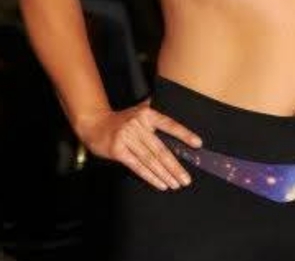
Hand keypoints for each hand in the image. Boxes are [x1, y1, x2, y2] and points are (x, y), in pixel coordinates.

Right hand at [75, 98, 203, 191]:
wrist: (95, 124)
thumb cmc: (123, 120)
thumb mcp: (139, 112)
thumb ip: (156, 115)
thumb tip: (179, 119)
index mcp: (147, 115)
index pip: (169, 125)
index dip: (184, 134)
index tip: (198, 144)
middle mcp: (138, 125)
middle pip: (161, 149)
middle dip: (176, 166)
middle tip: (187, 178)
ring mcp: (127, 138)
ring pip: (150, 160)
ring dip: (165, 174)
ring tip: (177, 184)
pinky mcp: (118, 151)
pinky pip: (137, 166)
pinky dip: (151, 176)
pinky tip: (161, 184)